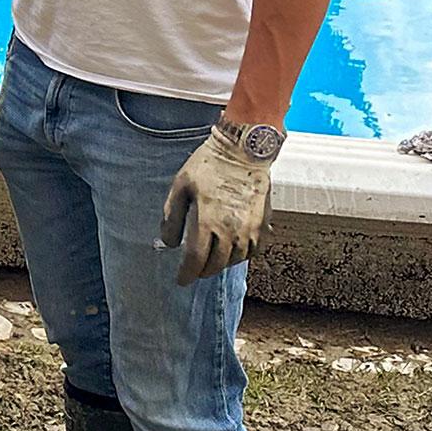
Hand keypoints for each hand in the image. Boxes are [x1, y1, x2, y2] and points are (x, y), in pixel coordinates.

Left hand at [160, 126, 273, 283]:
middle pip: (215, 265)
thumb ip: (172, 216)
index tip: (181, 280)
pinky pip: (252, 250)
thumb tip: (168, 242)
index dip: (186, 274)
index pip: (195, 261)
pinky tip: (232, 250)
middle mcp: (230, 231)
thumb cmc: (209, 165)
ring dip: (221, 264)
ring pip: (234, 260)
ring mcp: (249, 229)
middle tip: (195, 270)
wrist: (244, 150)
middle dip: (202, 271)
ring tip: (212, 260)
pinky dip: (240, 255)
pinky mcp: (262, 224)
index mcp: (207, 223)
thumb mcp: (180, 186)